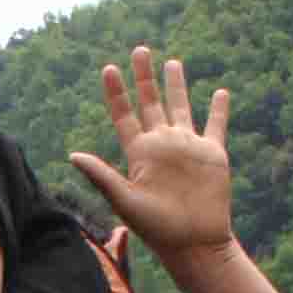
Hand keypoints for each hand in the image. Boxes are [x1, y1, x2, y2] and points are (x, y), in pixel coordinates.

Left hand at [68, 48, 237, 263]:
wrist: (194, 243)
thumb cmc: (157, 228)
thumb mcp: (125, 200)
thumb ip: (101, 175)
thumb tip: (72, 155)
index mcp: (139, 153)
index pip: (124, 115)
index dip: (116, 93)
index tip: (109, 69)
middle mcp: (161, 145)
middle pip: (151, 102)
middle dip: (145, 77)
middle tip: (140, 49)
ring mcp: (187, 147)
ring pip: (181, 107)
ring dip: (176, 85)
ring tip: (171, 62)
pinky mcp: (212, 154)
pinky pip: (216, 126)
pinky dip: (218, 110)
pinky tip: (220, 92)